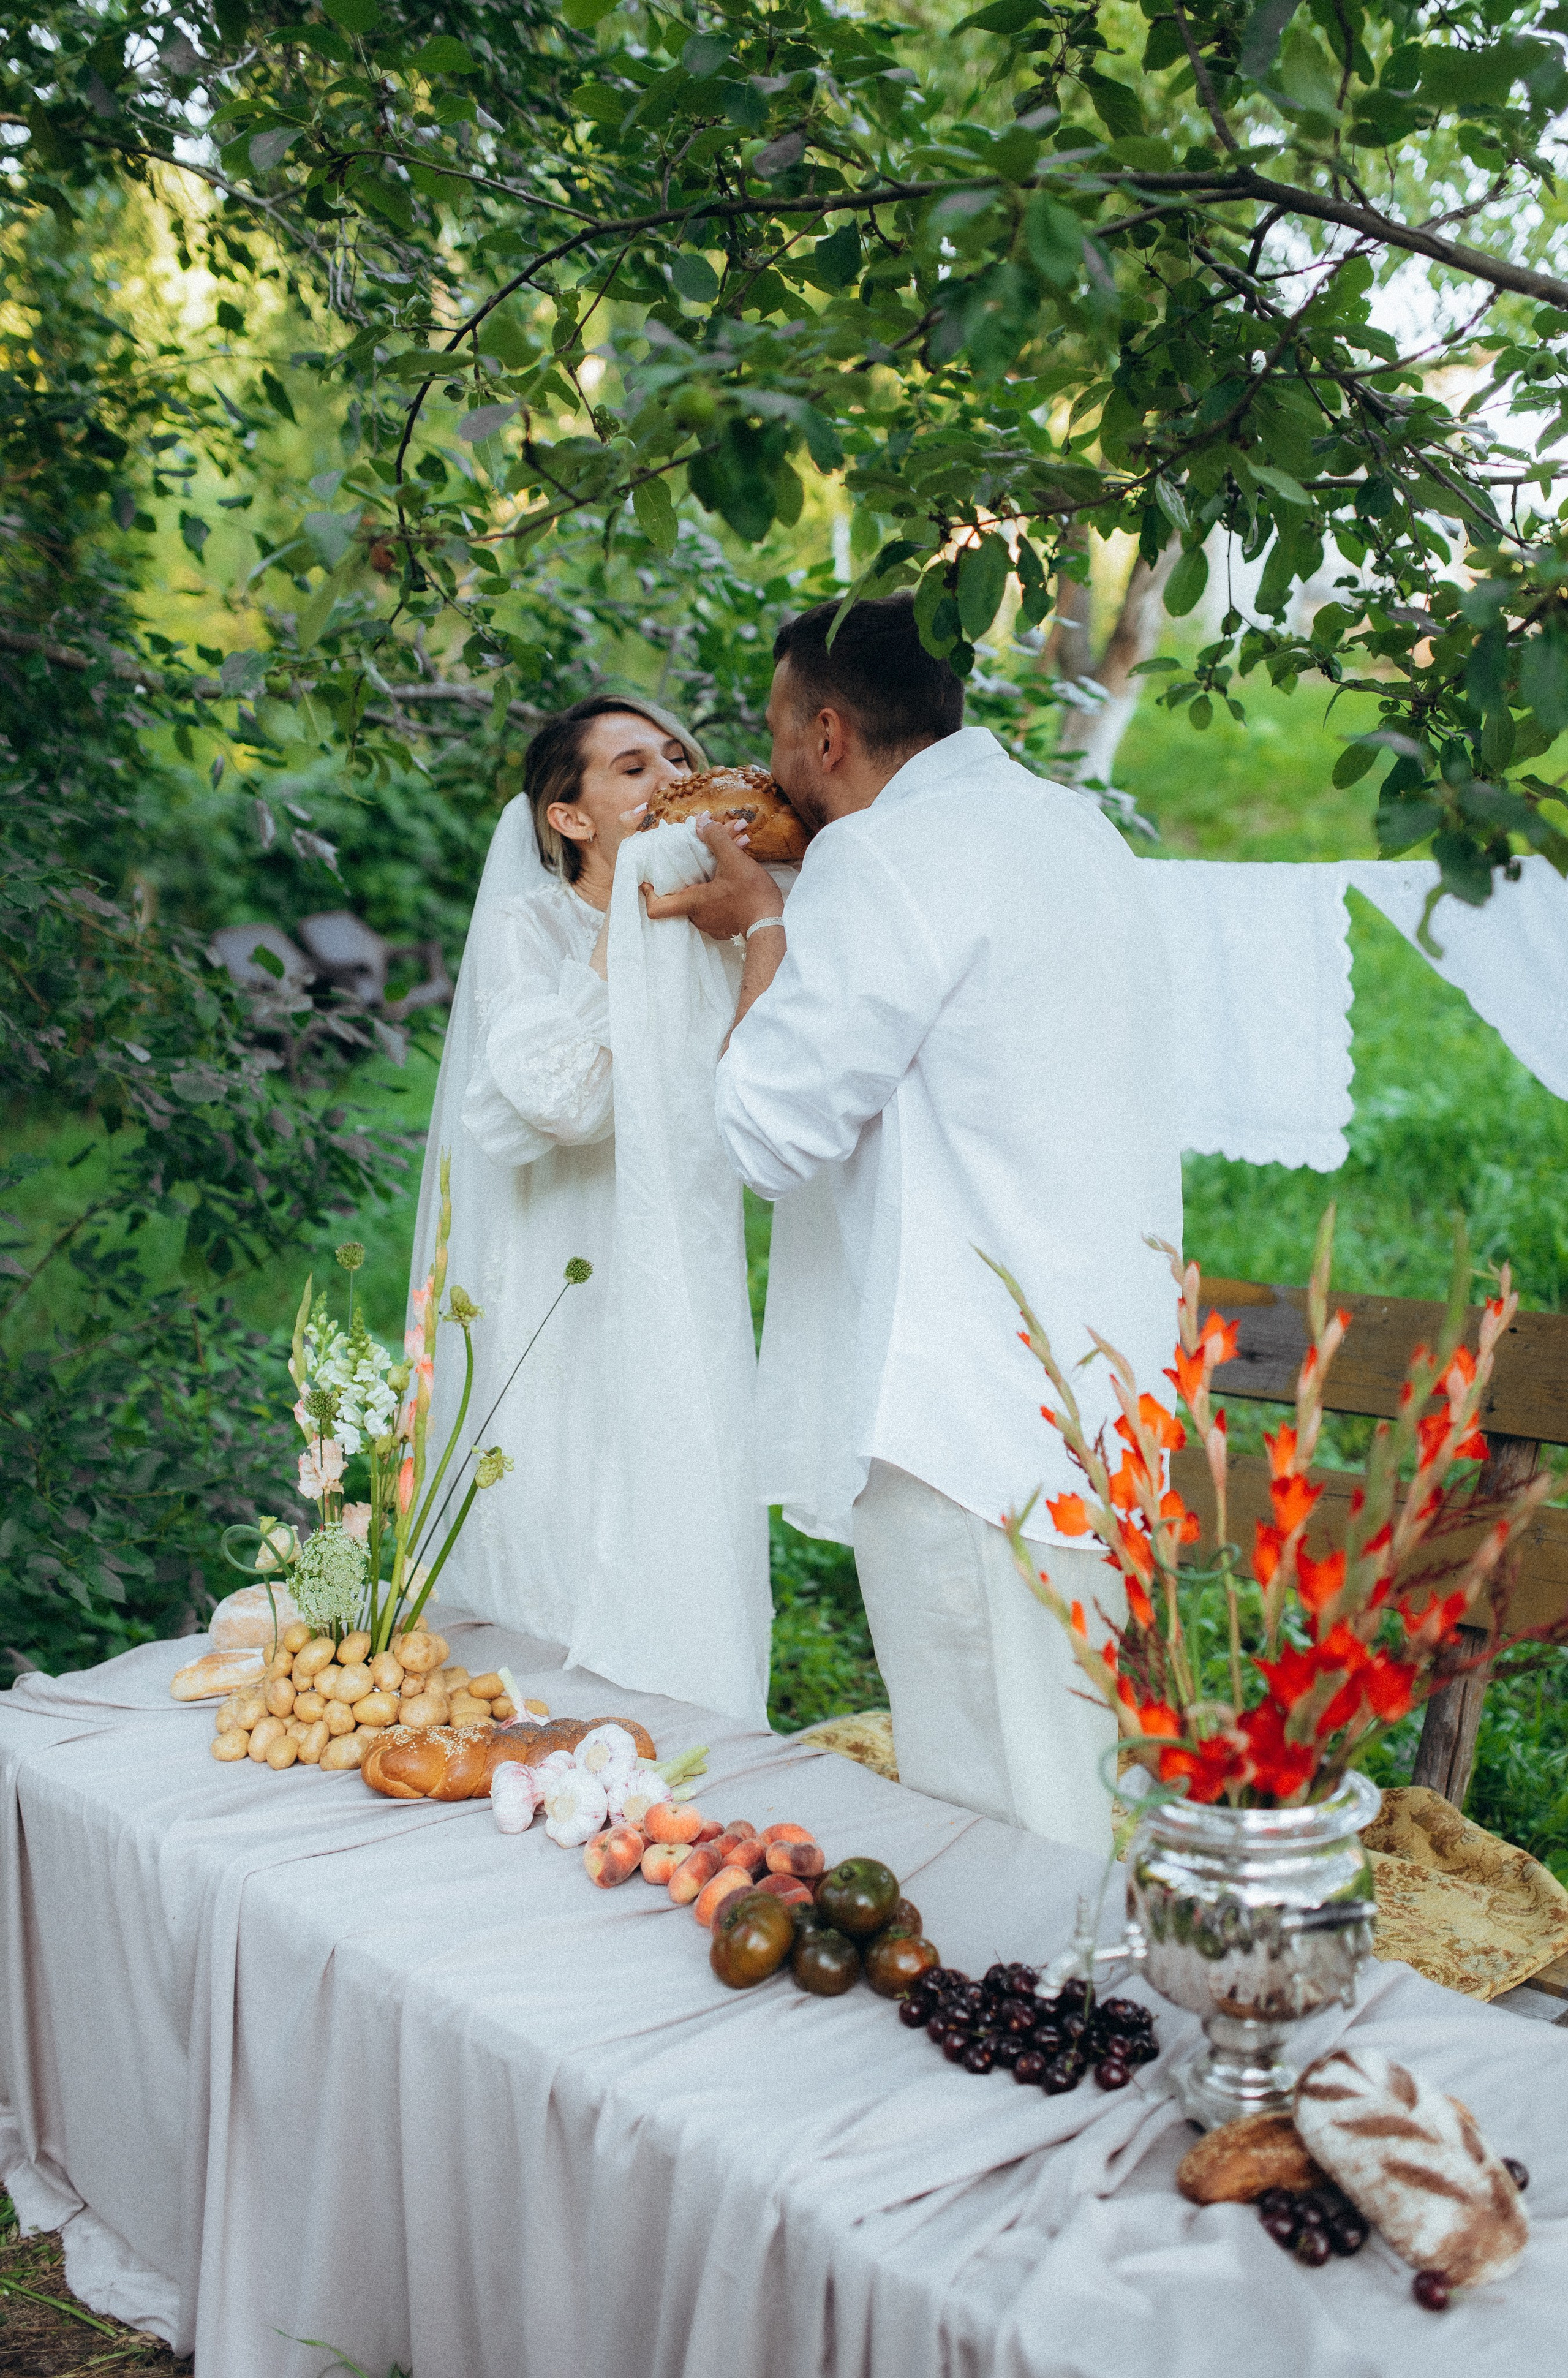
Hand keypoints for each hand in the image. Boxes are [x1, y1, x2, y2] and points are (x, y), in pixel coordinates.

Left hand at [641, 815, 785, 940]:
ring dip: (704, 885)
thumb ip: (717, 839)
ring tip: (717, 870)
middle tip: (692, 864)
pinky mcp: (723, 927)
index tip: (648, 881)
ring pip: (698, 902)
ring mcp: (710, 925)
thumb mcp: (734, 861)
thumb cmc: (751, 895)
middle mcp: (696, 917)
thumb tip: (702, 823)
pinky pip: (712, 909)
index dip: (648, 894)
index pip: (656, 907)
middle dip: (686, 879)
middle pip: (679, 899)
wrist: (773, 924)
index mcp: (691, 902)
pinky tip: (729, 883)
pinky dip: (716, 895)